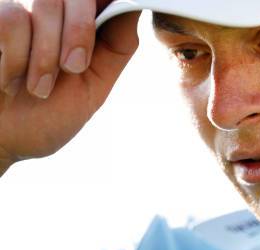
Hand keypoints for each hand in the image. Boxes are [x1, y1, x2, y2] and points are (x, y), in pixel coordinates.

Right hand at [0, 0, 140, 174]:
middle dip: (80, 32)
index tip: (101, 42)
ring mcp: (14, 9)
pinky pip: (11, 19)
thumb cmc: (42, 117)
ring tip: (37, 87)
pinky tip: (8, 80)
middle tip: (72, 69)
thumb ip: (116, 46)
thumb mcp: (93, 85)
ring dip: (46, 55)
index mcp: (74, 20)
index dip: (104, 8)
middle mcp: (44, 8)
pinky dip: (15, 58)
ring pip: (46, 3)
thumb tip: (136, 6)